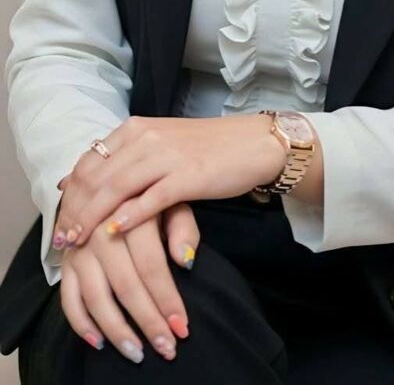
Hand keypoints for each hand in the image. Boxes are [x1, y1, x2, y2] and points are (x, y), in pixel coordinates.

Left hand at [54, 114, 285, 247]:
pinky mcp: (189, 175)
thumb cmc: (205, 149)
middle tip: (61, 239)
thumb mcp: (159, 145)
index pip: (89, 160)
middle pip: (98, 176)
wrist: (253, 143)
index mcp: (136, 128)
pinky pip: (152, 197)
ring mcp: (168, 155)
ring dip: (93, 217)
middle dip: (75, 210)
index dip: (69, 192)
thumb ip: (122, 159)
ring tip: (78, 241)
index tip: (58, 220)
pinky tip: (115, 232)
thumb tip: (76, 178)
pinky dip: (131, 216)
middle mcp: (147, 137)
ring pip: (118, 187)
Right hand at [59, 201, 197, 363]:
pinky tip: (100, 342)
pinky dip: (81, 324)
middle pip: (125, 285)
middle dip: (148, 321)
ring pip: (96, 297)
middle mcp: (100, 231)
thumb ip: (182, 227)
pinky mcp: (65, 261)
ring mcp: (79, 248)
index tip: (182, 326)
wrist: (103, 182)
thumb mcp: (170, 199)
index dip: (167, 298)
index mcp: (131, 213)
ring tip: (137, 353)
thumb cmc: (146, 196)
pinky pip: (68, 299)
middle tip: (167, 348)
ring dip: (117, 330)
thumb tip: (186, 260)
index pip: (151, 265)